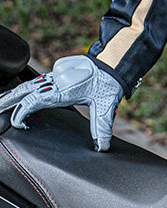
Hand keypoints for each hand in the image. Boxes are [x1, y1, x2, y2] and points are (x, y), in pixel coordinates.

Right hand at [0, 55, 123, 151]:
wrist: (115, 60)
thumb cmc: (109, 82)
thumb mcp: (106, 107)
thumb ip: (102, 128)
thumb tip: (102, 148)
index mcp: (64, 91)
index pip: (34, 101)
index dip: (21, 113)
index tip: (18, 125)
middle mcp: (58, 81)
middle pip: (26, 90)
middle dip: (9, 100)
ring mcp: (58, 72)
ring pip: (32, 83)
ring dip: (17, 93)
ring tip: (3, 101)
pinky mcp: (60, 68)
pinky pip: (41, 79)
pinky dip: (30, 87)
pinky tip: (23, 93)